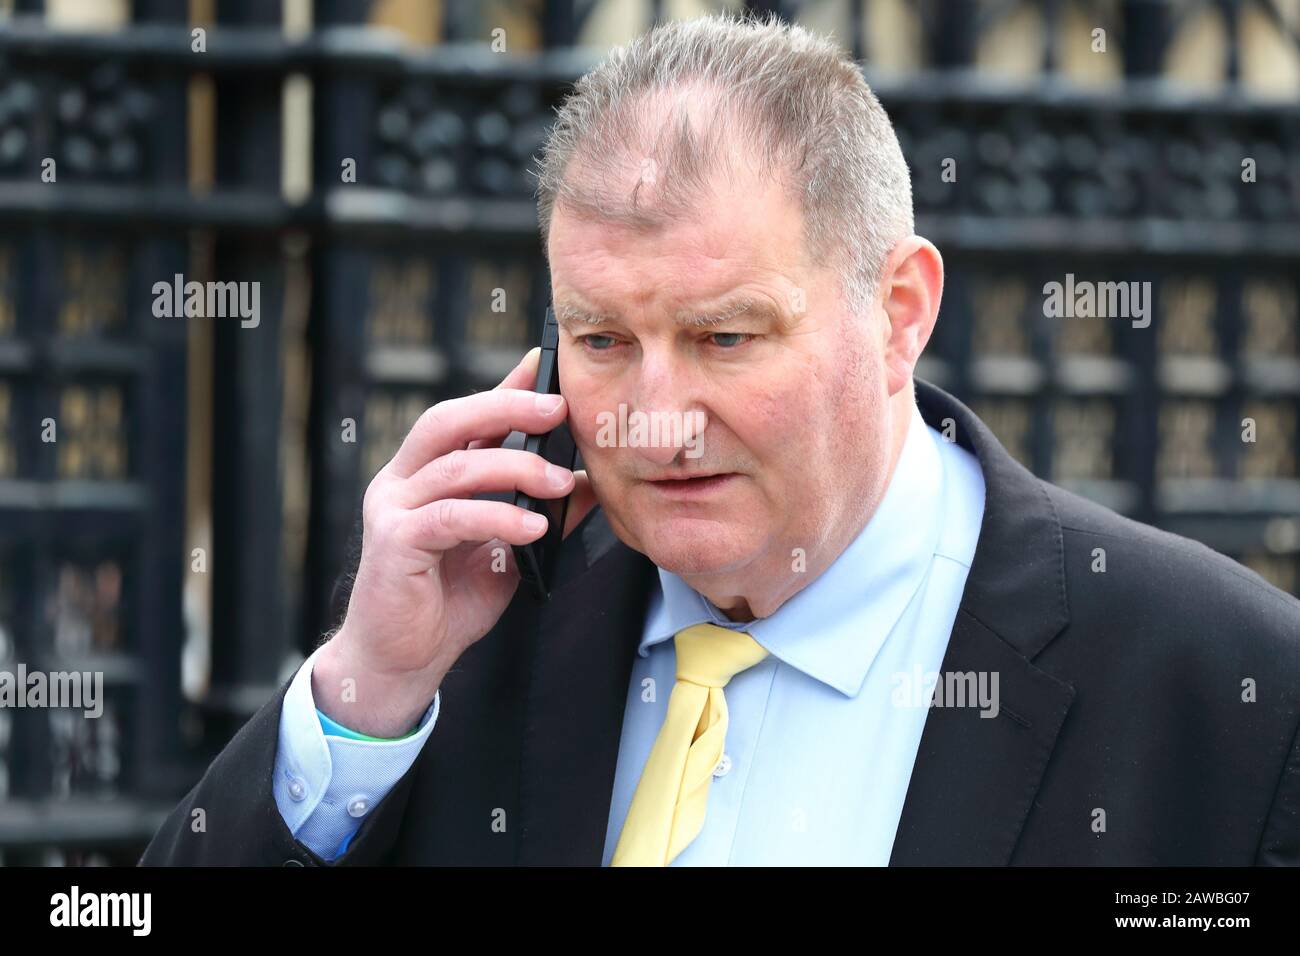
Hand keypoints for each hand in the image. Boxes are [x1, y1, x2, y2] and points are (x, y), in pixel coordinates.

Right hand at [312, 348, 596, 735]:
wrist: (401, 661)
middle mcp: (402, 480)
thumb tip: (586, 482)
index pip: (466, 418)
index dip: (504, 388)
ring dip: (516, 468)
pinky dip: (497, 516)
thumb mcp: (506, 550)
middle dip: (506, 407)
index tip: (545, 364)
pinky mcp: (392, 542)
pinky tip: (533, 526)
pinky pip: (450, 516)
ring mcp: (391, 508)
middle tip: (558, 407)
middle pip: (448, 421)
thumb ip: (538, 512)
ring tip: (561, 481)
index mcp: (426, 474)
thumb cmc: (448, 602)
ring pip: (455, 466)